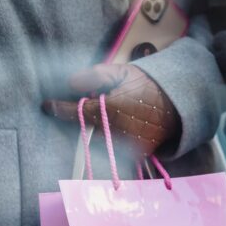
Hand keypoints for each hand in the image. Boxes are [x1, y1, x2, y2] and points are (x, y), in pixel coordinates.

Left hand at [43, 64, 178, 156]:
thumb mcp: (122, 72)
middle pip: (89, 130)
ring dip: (99, 133)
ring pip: (102, 142)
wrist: (179, 103)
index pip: (78, 113)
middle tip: (86, 108)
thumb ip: (95, 76)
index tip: (47, 106)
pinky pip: (118, 150)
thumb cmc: (150, 85)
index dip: (60, 109)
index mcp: (111, 111)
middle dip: (85, 120)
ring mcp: (129, 145)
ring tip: (107, 119)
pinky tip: (119, 130)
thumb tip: (71, 83)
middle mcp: (118, 132)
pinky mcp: (138, 153)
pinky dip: (113, 141)